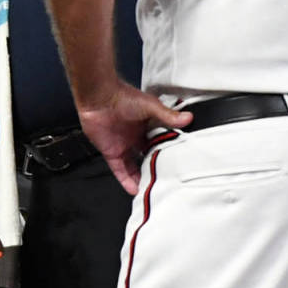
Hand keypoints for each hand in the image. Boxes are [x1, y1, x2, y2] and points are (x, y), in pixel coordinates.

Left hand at [76, 85, 191, 194]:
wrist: (99, 97)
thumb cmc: (123, 96)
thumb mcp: (150, 106)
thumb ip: (168, 115)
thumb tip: (188, 118)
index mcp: (147, 127)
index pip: (159, 144)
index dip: (166, 154)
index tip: (176, 165)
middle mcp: (135, 138)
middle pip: (147, 158)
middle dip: (154, 169)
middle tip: (165, 182)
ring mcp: (123, 147)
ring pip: (134, 168)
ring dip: (141, 179)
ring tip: (152, 191)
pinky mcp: (111, 153)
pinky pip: (119, 171)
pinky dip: (126, 181)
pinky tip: (135, 190)